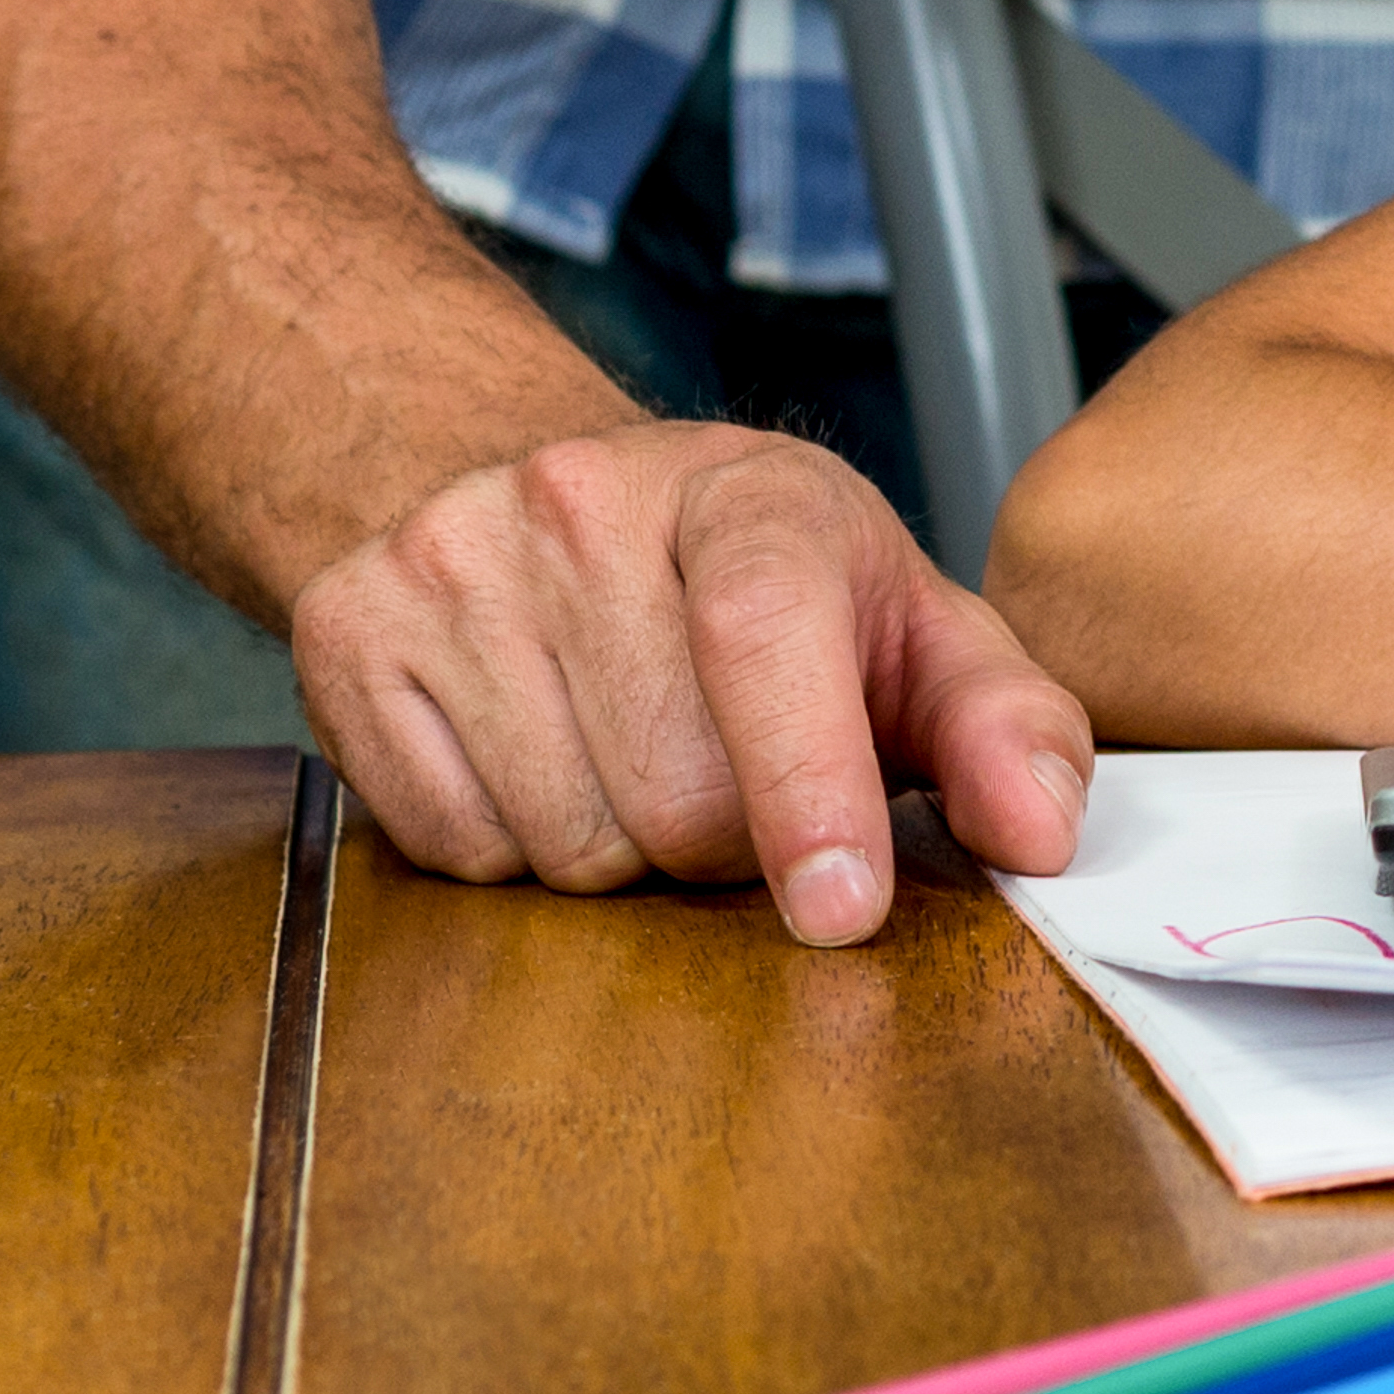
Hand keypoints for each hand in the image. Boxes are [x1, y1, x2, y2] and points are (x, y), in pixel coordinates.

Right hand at [288, 418, 1098, 940]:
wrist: (523, 487)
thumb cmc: (748, 580)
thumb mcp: (898, 618)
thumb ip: (1000, 722)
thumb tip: (1043, 834)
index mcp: (747, 487)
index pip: (768, 630)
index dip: (811, 783)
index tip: (841, 907)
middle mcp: (582, 502)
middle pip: (677, 791)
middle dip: (726, 840)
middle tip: (728, 774)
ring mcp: (450, 565)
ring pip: (565, 840)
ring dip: (620, 852)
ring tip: (631, 754)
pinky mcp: (350, 640)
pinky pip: (454, 851)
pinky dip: (509, 850)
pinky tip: (538, 759)